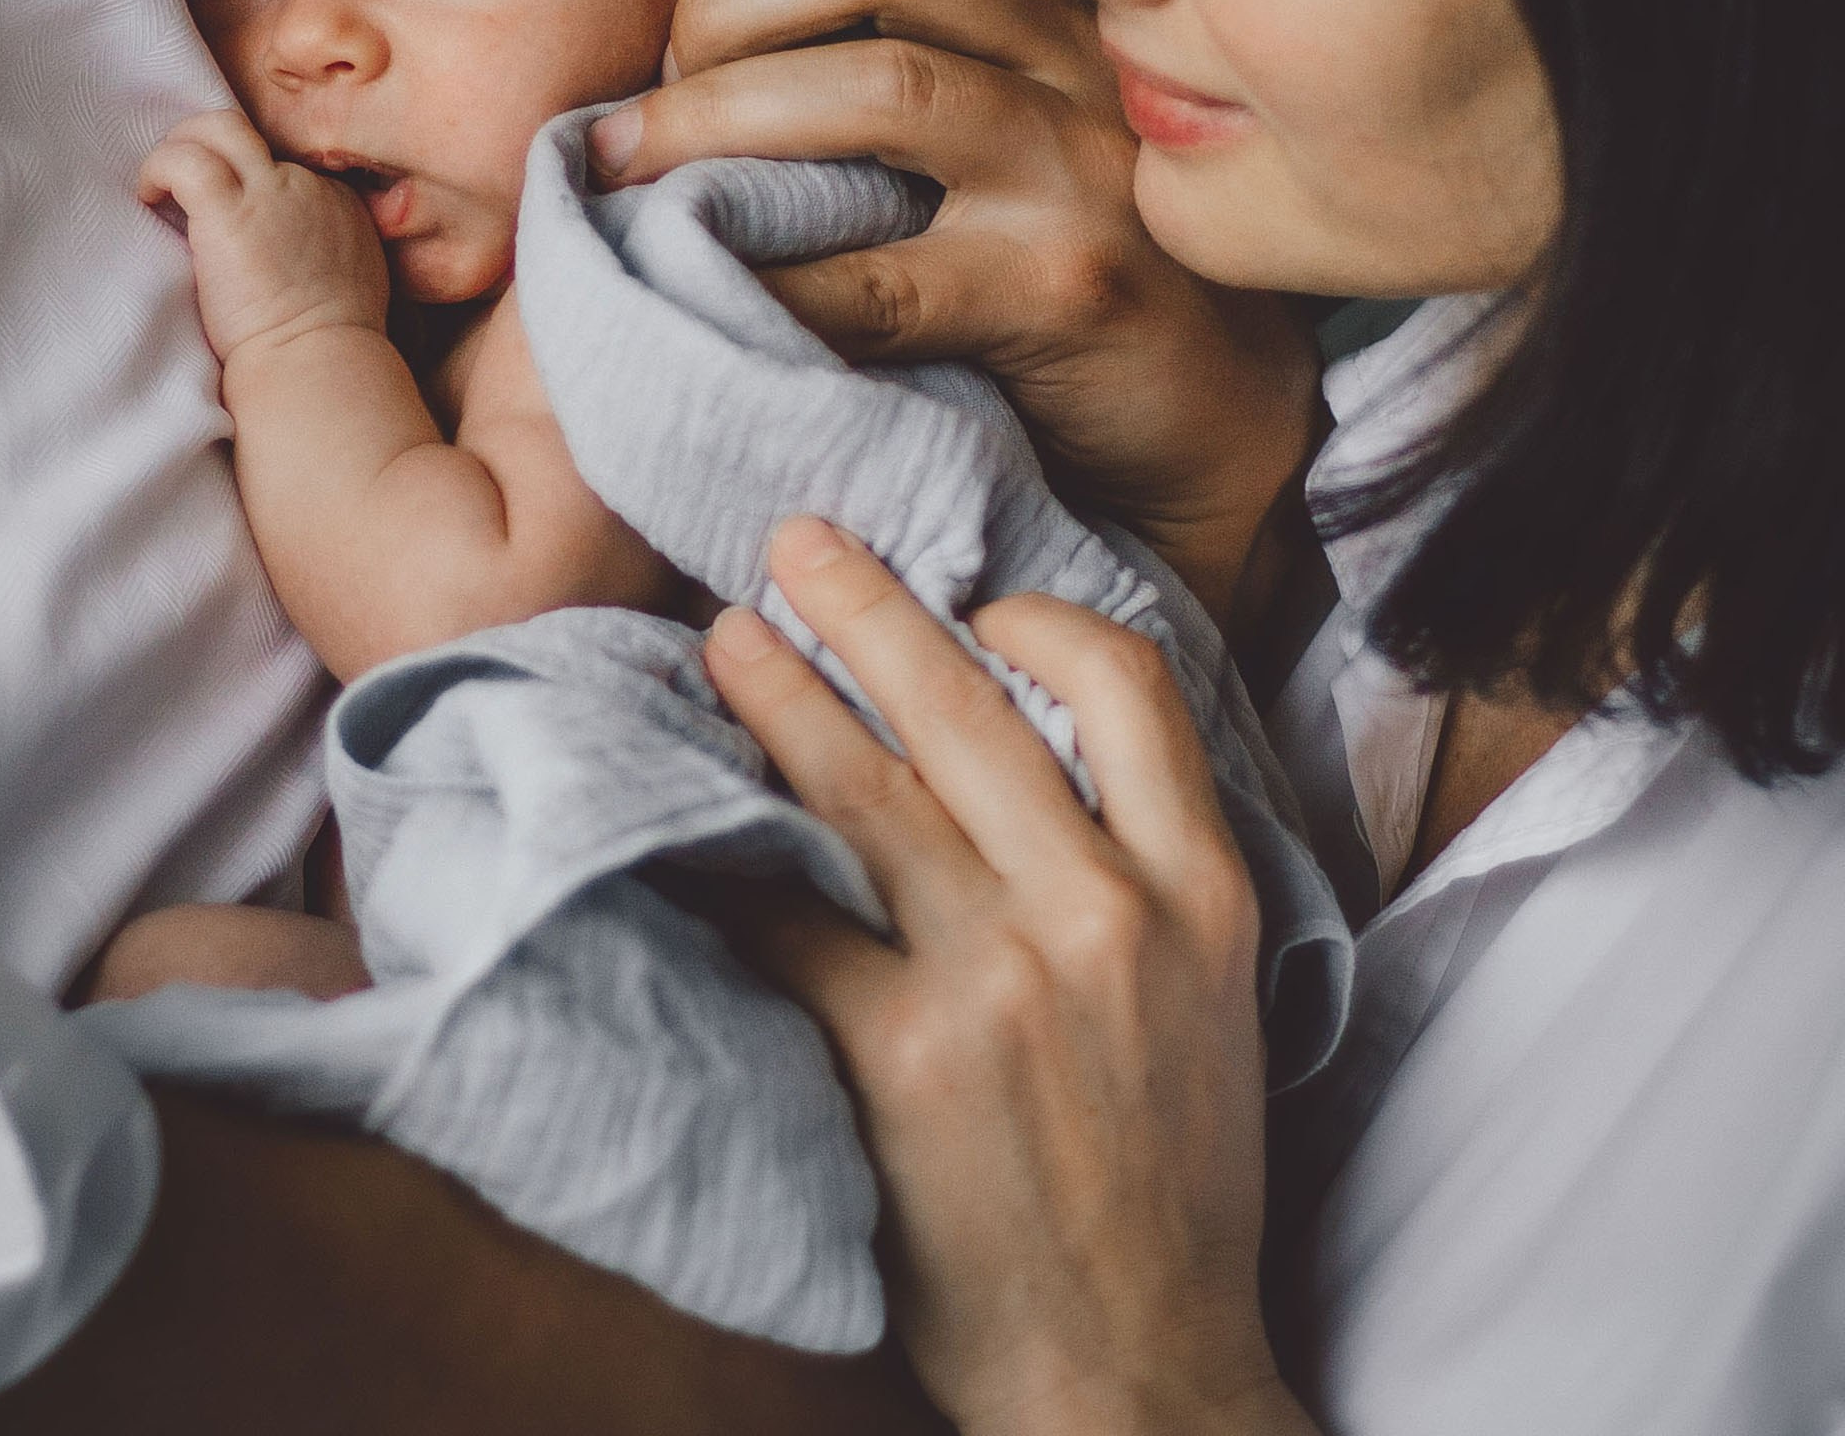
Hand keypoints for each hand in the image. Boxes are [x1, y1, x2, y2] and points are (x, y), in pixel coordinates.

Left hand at [139, 110, 389, 369]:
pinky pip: (185, 159)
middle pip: (249, 134)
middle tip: (181, 181)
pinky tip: (148, 198)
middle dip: (208, 144)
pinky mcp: (229, 212)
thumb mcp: (351, 282)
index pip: (280, 165)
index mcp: (335, 202)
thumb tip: (289, 255)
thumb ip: (326, 254)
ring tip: (157, 187)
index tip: (222, 216)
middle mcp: (305, 185)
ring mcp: (269, 192)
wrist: (317, 361)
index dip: (243, 182)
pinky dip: (158, 169)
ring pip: (217, 126)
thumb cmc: (327, 346)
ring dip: (178, 147)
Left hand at [587, 0, 1318, 626]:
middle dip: (727, 5)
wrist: (1205, 411)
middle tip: (647, 96)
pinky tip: (697, 291)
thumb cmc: (1048, 246)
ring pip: (883, 87)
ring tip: (631, 170)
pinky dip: (764, 282)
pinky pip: (884, 281)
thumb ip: (882, 7)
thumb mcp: (983, 98)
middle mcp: (1084, 52)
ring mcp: (1087, 168)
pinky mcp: (1071, 294)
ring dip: (716, 120)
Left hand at [699, 518, 1313, 1435]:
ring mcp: (1000, 983)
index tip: (972, 604)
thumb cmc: (1166, 1178)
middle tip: (793, 542)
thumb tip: (1017, 731)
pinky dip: (730, 851)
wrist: (1133, 1374)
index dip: (1040, 618)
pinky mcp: (896, 1056)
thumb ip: (1142, 862)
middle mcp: (1109, 917)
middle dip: (869, 608)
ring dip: (780, 698)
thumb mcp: (1211, 998)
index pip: (1131, 686)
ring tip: (721, 639)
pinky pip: (789, 916)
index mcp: (1205, 894)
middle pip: (969, 709)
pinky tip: (684, 804)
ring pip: (868, 790)